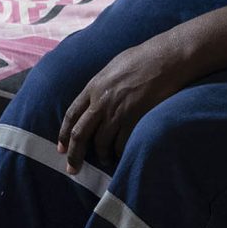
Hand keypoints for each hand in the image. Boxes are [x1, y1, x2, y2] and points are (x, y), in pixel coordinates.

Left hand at [58, 35, 200, 170]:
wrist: (165, 59)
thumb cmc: (142, 58)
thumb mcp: (113, 67)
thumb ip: (102, 85)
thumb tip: (96, 97)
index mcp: (93, 87)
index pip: (71, 114)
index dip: (63, 134)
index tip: (61, 148)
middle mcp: (101, 102)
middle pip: (80, 134)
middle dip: (74, 154)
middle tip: (72, 169)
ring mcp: (117, 112)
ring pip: (101, 142)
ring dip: (101, 155)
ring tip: (105, 159)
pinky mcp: (134, 120)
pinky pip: (121, 144)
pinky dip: (120, 152)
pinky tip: (121, 154)